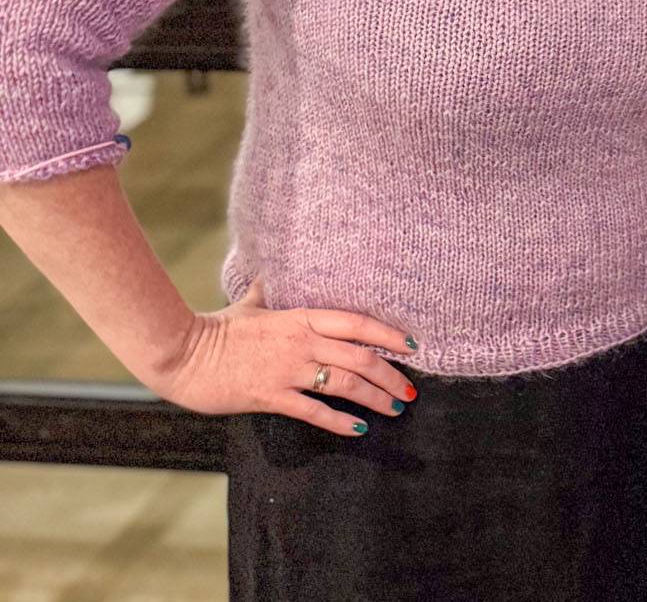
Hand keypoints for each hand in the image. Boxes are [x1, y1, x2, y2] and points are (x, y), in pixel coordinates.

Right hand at [152, 278, 418, 436]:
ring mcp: (288, 370)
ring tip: (395, 409)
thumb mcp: (251, 303)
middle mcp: (302, 342)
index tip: (412, 345)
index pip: (357, 323)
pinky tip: (358, 429)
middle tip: (412, 390)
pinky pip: (313, 411)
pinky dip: (339, 421)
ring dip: (374, 398)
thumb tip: (274, 269)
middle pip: (360, 356)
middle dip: (391, 374)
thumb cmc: (217, 328)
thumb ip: (271, 290)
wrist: (183, 354)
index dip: (388, 334)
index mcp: (302, 317)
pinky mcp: (271, 396)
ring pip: (345, 384)